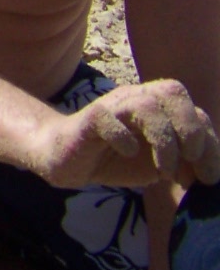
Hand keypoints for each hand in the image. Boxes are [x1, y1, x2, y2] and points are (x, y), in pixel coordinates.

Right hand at [33, 80, 219, 189]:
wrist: (64, 158)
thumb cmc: (114, 158)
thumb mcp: (157, 163)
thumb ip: (184, 161)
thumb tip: (209, 171)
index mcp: (156, 107)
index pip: (193, 110)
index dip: (208, 142)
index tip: (207, 177)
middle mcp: (134, 99)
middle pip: (172, 91)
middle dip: (189, 128)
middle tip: (189, 160)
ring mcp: (110, 107)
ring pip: (145, 105)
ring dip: (163, 140)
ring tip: (164, 170)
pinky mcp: (88, 120)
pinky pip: (107, 119)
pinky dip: (124, 138)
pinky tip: (128, 153)